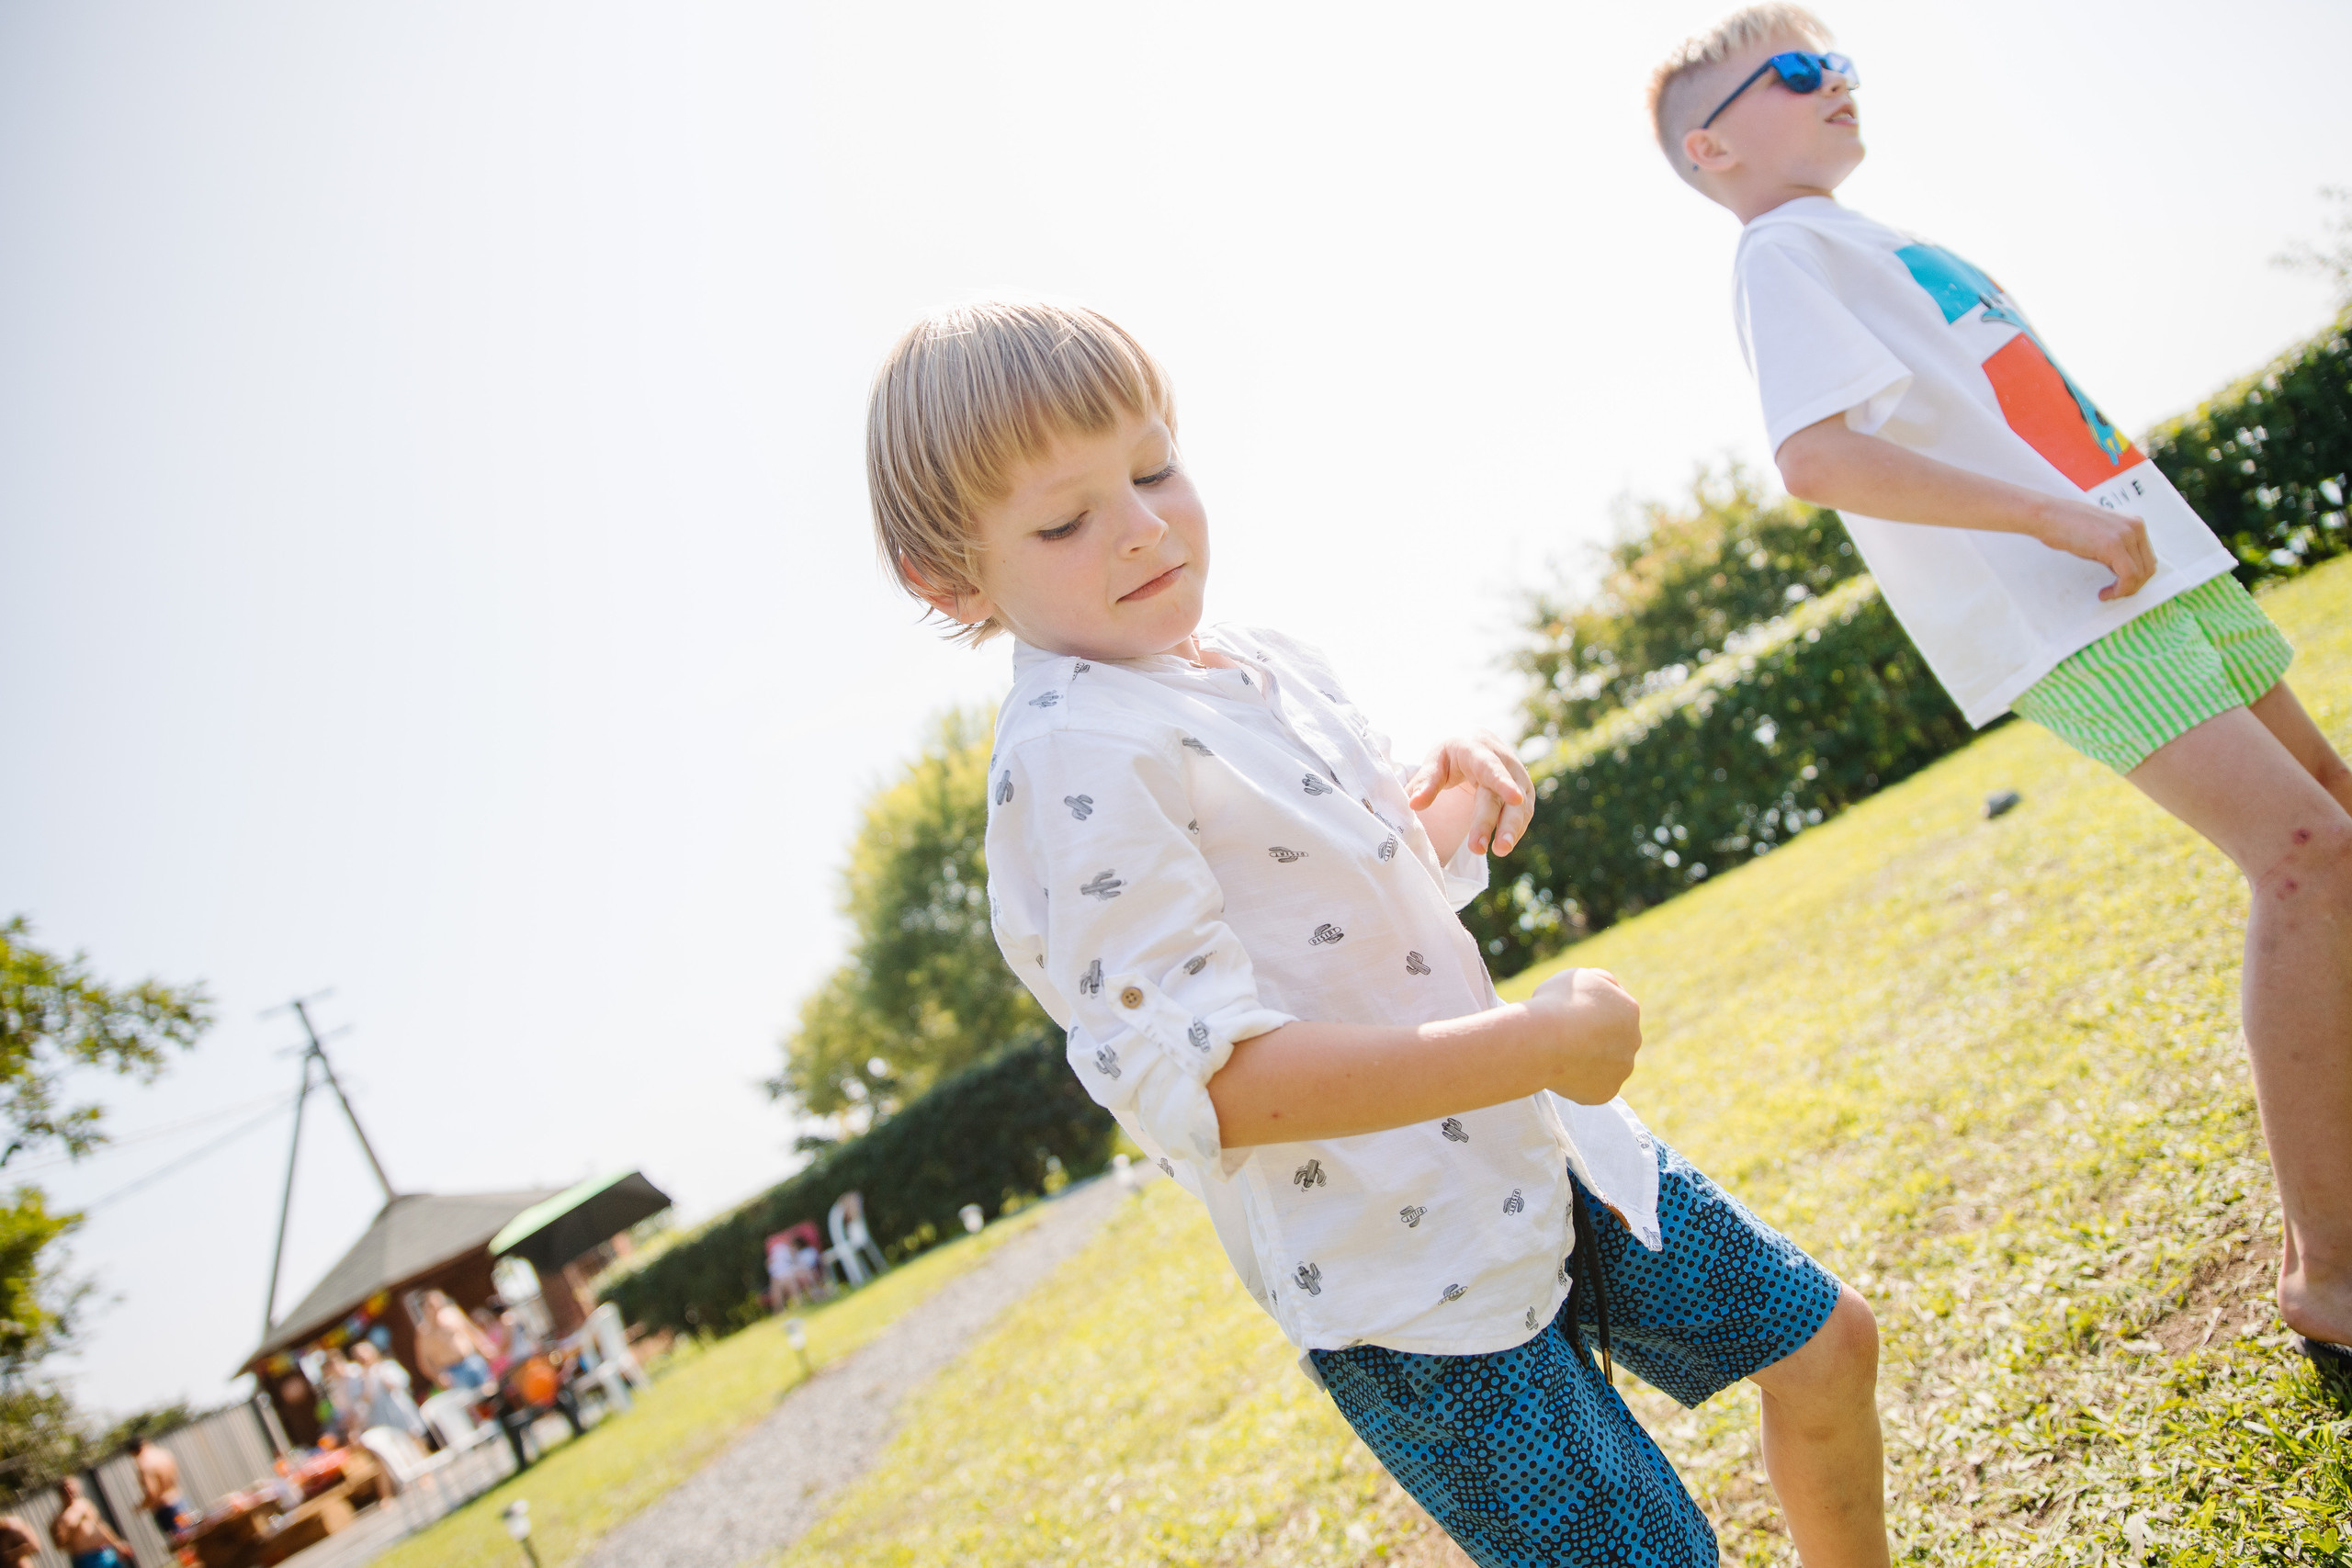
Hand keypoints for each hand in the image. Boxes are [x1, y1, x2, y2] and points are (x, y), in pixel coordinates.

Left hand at [1407, 731, 1532, 855]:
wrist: (1476, 743)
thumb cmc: (1452, 755)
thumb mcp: (1435, 762)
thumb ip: (1425, 782)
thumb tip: (1414, 805)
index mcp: (1477, 751)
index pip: (1491, 768)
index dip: (1503, 783)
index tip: (1514, 797)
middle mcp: (1503, 763)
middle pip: (1501, 796)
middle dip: (1497, 821)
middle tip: (1488, 847)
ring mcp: (1517, 779)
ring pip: (1519, 807)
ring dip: (1511, 830)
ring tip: (1501, 850)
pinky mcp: (1524, 793)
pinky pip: (1522, 814)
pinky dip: (1515, 830)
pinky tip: (1504, 845)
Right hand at [1524, 967, 1641, 1103]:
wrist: (1544, 1041)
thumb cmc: (1557, 1003)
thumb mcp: (1578, 976)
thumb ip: (1600, 983)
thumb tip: (1609, 990)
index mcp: (1629, 1010)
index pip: (1613, 1012)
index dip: (1588, 1014)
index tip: (1567, 1015)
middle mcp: (1633, 1041)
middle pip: (1613, 1041)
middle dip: (1594, 1040)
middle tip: (1564, 1038)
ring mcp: (1622, 1070)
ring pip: (1605, 1066)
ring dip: (1588, 1061)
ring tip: (1559, 1055)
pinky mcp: (1606, 1093)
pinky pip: (1592, 1087)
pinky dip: (1578, 1082)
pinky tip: (1560, 1071)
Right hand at [2036, 498, 2156, 600]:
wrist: (2047, 515)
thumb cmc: (2066, 525)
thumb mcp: (2101, 535)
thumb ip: (2117, 547)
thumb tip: (2122, 569)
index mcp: (2134, 523)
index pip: (2148, 558)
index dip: (2137, 577)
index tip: (2120, 586)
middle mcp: (2135, 527)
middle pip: (2148, 567)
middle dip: (2133, 586)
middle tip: (2114, 593)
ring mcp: (2126, 535)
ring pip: (2140, 574)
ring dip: (2125, 590)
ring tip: (2107, 594)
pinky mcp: (2113, 546)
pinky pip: (2128, 576)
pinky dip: (2119, 590)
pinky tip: (2105, 593)